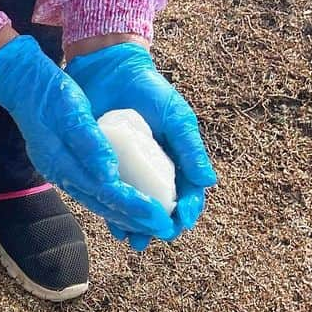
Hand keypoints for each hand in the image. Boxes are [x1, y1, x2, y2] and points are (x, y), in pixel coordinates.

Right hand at [0, 34, 175, 243]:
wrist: (21, 86)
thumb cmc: (48, 93)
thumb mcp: (71, 109)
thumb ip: (90, 143)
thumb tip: (110, 174)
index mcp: (62, 163)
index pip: (104, 191)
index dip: (132, 205)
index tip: (158, 213)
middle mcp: (60, 174)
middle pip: (101, 203)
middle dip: (133, 218)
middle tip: (162, 227)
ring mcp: (59, 173)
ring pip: (95, 202)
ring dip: (122, 215)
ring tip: (148, 224)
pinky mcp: (62, 167)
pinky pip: (89, 192)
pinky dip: (109, 202)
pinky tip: (123, 205)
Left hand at [65, 41, 217, 247]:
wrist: (109, 70)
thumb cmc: (149, 91)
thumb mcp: (176, 117)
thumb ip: (190, 147)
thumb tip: (208, 182)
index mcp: (176, 159)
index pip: (187, 192)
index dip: (188, 209)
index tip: (183, 220)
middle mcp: (152, 171)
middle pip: (160, 207)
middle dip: (161, 226)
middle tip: (159, 236)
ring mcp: (127, 172)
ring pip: (135, 207)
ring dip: (137, 227)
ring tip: (135, 241)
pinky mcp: (103, 169)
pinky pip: (109, 197)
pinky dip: (112, 213)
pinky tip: (115, 227)